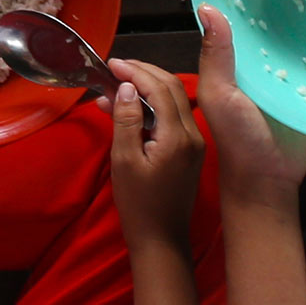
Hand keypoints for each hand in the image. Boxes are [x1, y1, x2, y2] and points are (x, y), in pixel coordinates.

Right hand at [105, 59, 205, 252]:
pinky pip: (173, 116)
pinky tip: (130, 107)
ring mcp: (194, 143)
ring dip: (147, 87)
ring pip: (174, 100)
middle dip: (143, 72)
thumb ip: (126, 120)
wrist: (161, 240)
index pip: (160, 89)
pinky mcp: (190, 151)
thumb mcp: (124, 161)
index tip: (112, 64)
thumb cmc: (138, 204)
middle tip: (115, 68)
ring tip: (116, 85)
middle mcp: (192, 134)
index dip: (136, 72)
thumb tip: (126, 87)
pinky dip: (152, 105)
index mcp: (177, 136)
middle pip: (171, 88)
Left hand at [197, 6, 305, 196]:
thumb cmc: (238, 140)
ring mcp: (281, 78)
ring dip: (304, 25)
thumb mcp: (220, 95)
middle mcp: (255, 66)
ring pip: (291, 43)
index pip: (235, 22)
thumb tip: (209, 8)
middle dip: (279, 4)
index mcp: (230, 62)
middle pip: (267, 28)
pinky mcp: (304, 90)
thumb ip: (215, 56)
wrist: (270, 180)